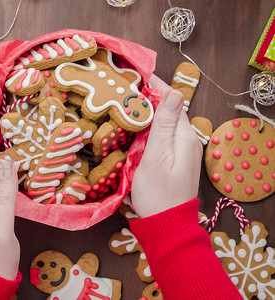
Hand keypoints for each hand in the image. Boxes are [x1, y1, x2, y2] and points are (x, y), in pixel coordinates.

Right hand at [131, 74, 202, 217]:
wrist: (165, 226)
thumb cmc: (159, 193)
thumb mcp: (157, 157)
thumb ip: (165, 125)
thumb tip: (174, 92)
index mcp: (184, 136)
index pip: (171, 101)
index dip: (155, 85)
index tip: (134, 72)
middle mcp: (185, 141)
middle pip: (167, 111)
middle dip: (147, 97)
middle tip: (120, 87)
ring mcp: (179, 152)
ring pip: (161, 124)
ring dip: (144, 113)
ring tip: (121, 103)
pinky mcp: (170, 162)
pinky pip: (158, 138)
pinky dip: (144, 129)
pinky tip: (129, 129)